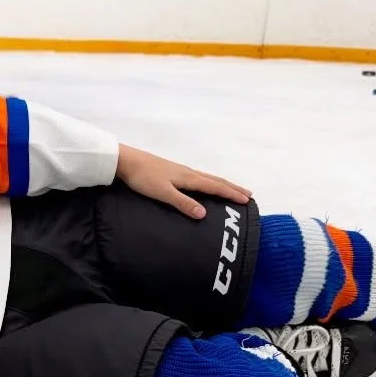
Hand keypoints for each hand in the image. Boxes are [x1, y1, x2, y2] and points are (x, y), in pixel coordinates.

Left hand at [116, 145, 250, 219]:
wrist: (127, 162)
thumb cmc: (144, 178)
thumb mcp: (163, 193)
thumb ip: (183, 203)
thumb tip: (204, 214)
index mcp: (189, 178)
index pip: (215, 187)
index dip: (231, 194)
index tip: (246, 200)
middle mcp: (188, 173)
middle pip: (215, 180)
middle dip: (232, 188)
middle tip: (248, 194)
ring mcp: (181, 171)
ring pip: (208, 178)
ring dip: (222, 184)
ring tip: (232, 189)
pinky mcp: (173, 172)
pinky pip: (199, 178)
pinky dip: (209, 182)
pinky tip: (205, 185)